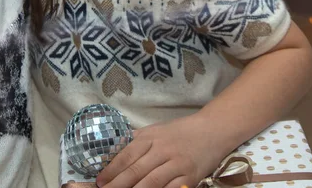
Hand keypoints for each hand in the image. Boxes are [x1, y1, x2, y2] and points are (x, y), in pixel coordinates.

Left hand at [96, 115, 222, 187]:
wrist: (211, 131)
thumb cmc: (179, 131)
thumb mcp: (155, 130)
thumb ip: (136, 139)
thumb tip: (113, 148)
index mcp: (150, 137)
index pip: (127, 154)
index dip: (112, 169)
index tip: (100, 180)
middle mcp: (162, 149)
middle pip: (136, 170)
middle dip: (118, 183)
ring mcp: (176, 164)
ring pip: (152, 182)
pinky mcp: (190, 177)